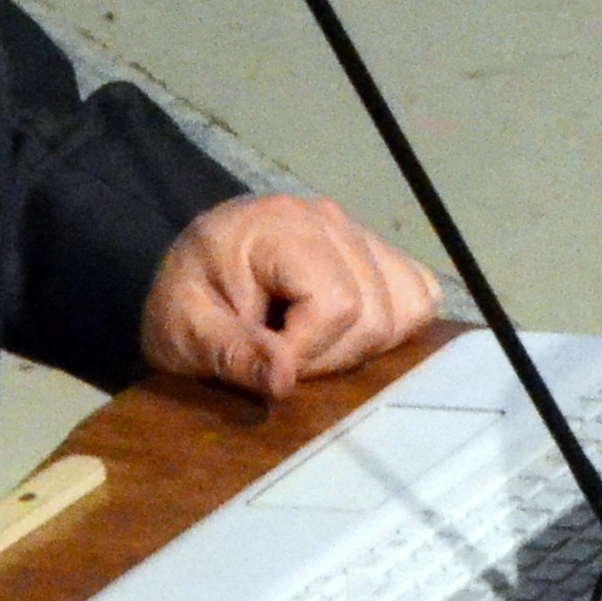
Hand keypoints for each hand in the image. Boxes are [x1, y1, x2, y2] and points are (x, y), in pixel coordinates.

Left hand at [140, 194, 442, 400]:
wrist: (190, 274)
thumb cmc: (184, 301)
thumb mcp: (183, 332)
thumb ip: (232, 353)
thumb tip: (284, 381)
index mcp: (281, 226)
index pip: (336, 304)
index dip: (306, 352)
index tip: (266, 365)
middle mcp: (330, 219)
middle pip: (374, 313)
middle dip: (329, 356)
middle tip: (282, 357)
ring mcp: (359, 232)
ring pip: (405, 309)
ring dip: (360, 346)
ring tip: (310, 345)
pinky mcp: (378, 252)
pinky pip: (418, 294)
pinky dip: (393, 327)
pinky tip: (345, 335)